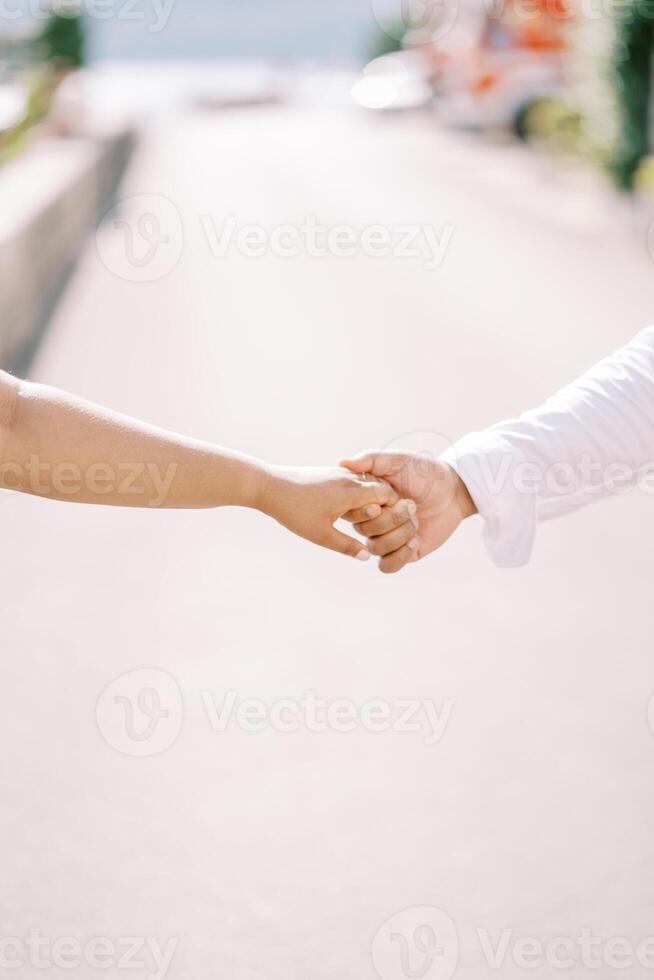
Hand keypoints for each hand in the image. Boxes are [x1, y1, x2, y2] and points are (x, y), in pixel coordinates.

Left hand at [259, 465, 398, 559]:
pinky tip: (352, 508)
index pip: (386, 494)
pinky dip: (357, 493)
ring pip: (365, 483)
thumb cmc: (294, 511)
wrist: (269, 487)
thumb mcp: (321, 535)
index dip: (395, 509)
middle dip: (386, 504)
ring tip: (372, 517)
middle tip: (390, 522)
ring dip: (371, 498)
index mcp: (351, 492)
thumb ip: (347, 546)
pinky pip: (352, 481)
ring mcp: (338, 473)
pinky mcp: (328, 473)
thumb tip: (368, 557)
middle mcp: (348, 478)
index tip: (398, 524)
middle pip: (379, 487)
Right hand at [340, 451, 475, 572]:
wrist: (452, 490)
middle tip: (412, 505)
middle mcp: (371, 519)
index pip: (351, 511)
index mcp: (365, 499)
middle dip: (391, 519)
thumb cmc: (423, 472)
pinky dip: (400, 556)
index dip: (370, 507)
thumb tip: (342, 462)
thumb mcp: (397, 460)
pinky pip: (387, 566)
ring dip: (400, 534)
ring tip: (416, 521)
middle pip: (364, 531)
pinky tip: (416, 541)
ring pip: (375, 548)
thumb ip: (371, 459)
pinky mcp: (400, 553)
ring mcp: (384, 538)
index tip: (390, 495)